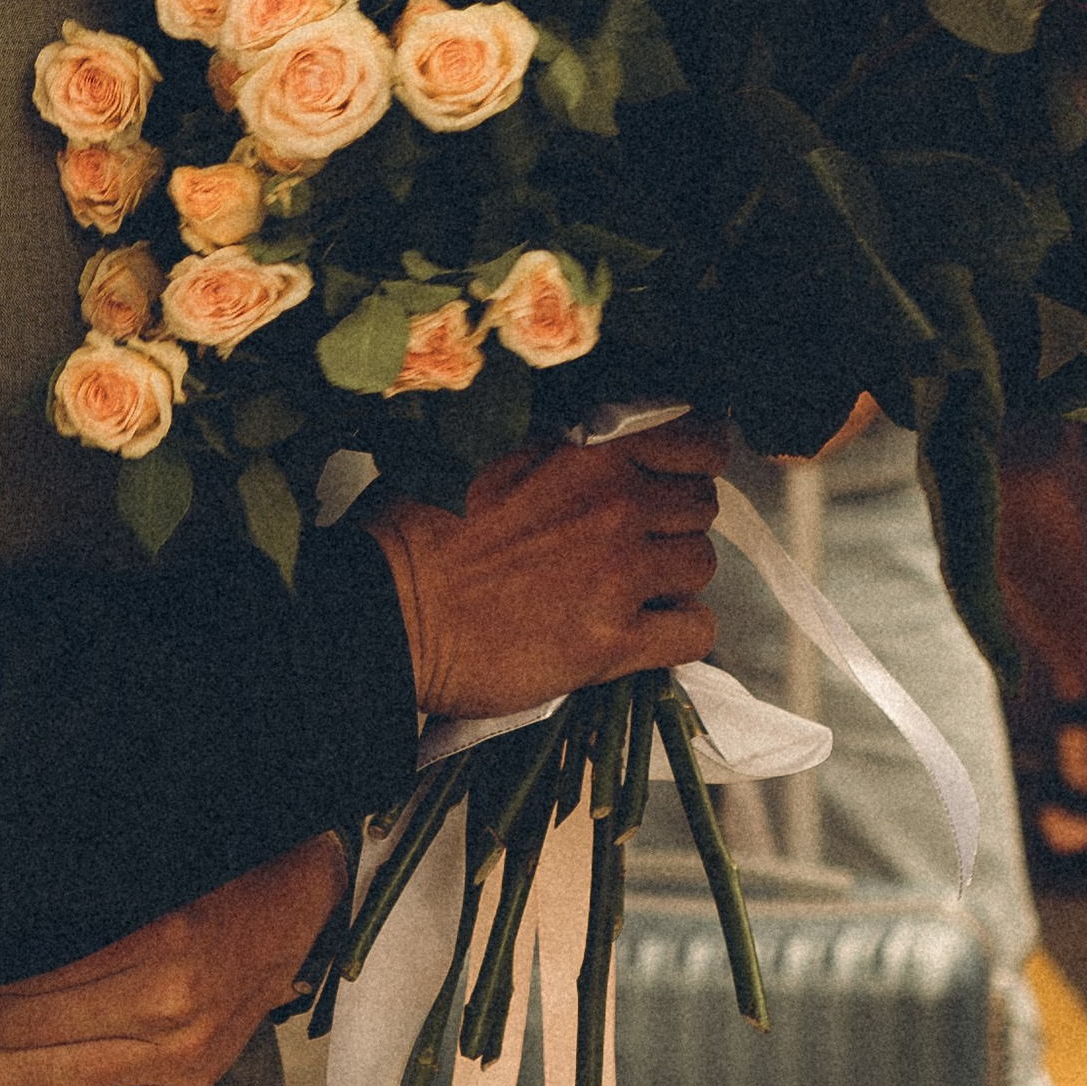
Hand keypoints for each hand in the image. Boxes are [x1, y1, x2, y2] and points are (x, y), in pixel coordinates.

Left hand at [0, 832, 346, 1085]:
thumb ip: (81, 880)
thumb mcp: (151, 851)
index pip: (24, 985)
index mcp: (154, 946)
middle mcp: (165, 1010)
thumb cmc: (223, 853)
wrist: (310, 885)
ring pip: (59, 1080)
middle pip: (29, 1036)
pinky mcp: (199, 1080)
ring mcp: (183, 1055)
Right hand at [368, 423, 725, 719]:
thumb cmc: (415, 527)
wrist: (386, 611)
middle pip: (700, 505)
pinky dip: (678, 630)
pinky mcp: (613, 644)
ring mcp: (619, 576)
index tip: (675, 472)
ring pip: (700, 565)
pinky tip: (644, 629)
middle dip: (673, 518)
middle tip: (634, 534)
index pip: (696, 440)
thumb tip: (599, 447)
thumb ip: (557, 447)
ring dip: (673, 573)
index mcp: (586, 451)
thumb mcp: (485, 451)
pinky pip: (694, 632)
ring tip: (630, 583)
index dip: (692, 458)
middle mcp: (615, 505)